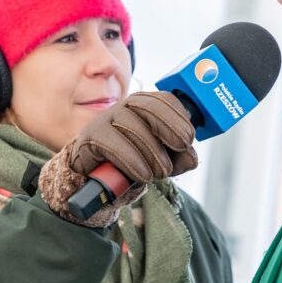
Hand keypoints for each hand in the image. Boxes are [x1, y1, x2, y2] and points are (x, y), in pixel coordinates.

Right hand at [38, 91, 197, 226]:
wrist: (97, 182)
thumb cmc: (133, 165)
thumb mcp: (162, 162)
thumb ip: (179, 158)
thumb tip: (191, 158)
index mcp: (146, 107)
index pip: (164, 100)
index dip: (179, 119)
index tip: (186, 143)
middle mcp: (126, 106)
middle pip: (148, 107)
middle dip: (167, 132)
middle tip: (172, 161)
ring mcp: (106, 119)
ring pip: (132, 125)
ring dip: (151, 154)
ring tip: (157, 174)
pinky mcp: (90, 136)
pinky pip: (111, 142)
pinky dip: (131, 160)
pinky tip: (141, 175)